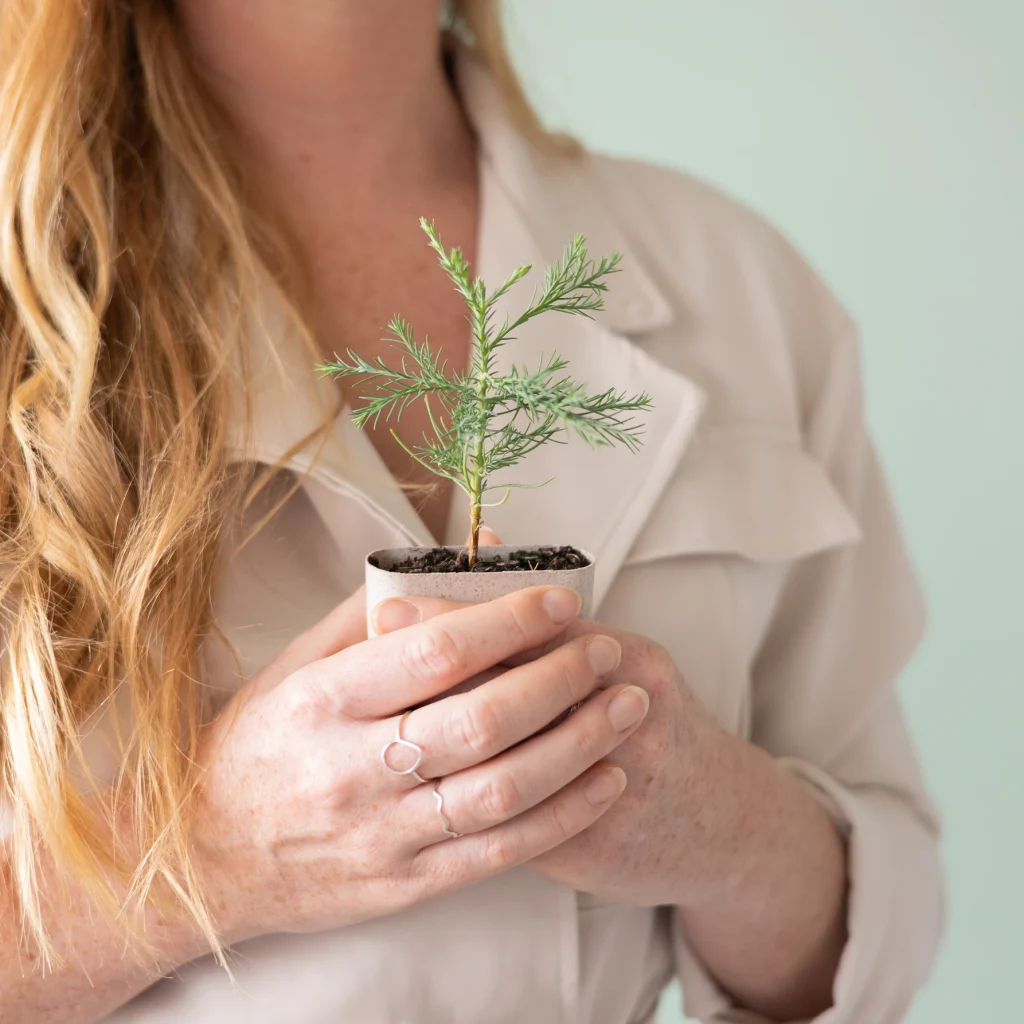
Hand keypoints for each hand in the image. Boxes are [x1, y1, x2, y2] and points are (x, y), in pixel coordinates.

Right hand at [190, 583, 648, 943]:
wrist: (204, 858)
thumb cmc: (256, 743)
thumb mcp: (297, 664)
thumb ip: (378, 609)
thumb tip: (469, 554)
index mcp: (323, 700)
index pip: (434, 652)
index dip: (508, 621)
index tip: (559, 600)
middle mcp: (353, 768)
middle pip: (480, 719)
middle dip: (558, 678)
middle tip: (605, 649)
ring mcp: (382, 833)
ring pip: (501, 789)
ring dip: (578, 743)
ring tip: (626, 705)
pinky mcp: (405, 882)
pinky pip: (498, 851)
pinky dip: (563, 815)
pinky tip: (605, 780)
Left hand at [375, 595, 744, 909]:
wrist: (723, 824)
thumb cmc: (657, 722)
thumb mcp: (623, 656)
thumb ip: (547, 614)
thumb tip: (482, 545)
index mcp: (629, 660)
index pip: (526, 627)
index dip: (449, 616)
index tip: (388, 607)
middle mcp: (625, 717)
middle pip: (507, 687)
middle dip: (428, 677)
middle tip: (364, 664)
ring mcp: (610, 785)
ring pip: (503, 757)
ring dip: (434, 739)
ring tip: (375, 725)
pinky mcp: (593, 847)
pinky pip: (515, 821)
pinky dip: (463, 798)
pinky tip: (417, 785)